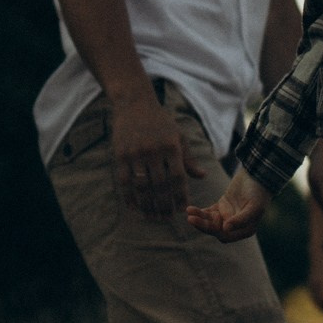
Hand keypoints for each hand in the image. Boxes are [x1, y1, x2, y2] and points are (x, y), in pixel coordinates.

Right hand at [112, 91, 204, 217]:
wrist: (134, 104)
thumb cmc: (161, 122)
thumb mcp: (178, 136)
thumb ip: (188, 158)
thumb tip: (202, 176)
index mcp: (171, 146)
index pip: (178, 177)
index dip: (180, 195)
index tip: (183, 209)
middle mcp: (153, 151)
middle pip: (159, 185)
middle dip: (164, 204)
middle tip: (167, 218)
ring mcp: (135, 153)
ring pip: (142, 186)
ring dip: (147, 205)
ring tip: (152, 217)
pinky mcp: (120, 155)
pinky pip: (125, 181)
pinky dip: (130, 197)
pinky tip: (135, 207)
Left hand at [187, 167, 270, 242]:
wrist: (257, 175)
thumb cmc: (259, 192)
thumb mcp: (253, 206)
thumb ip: (241, 219)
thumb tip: (226, 229)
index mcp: (246, 229)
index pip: (227, 236)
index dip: (216, 231)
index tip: (208, 222)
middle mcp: (235, 226)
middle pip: (215, 230)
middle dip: (203, 225)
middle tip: (191, 218)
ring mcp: (227, 217)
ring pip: (209, 222)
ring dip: (199, 218)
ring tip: (189, 211)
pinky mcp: (221, 207)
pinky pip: (207, 213)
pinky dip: (199, 212)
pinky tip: (190, 209)